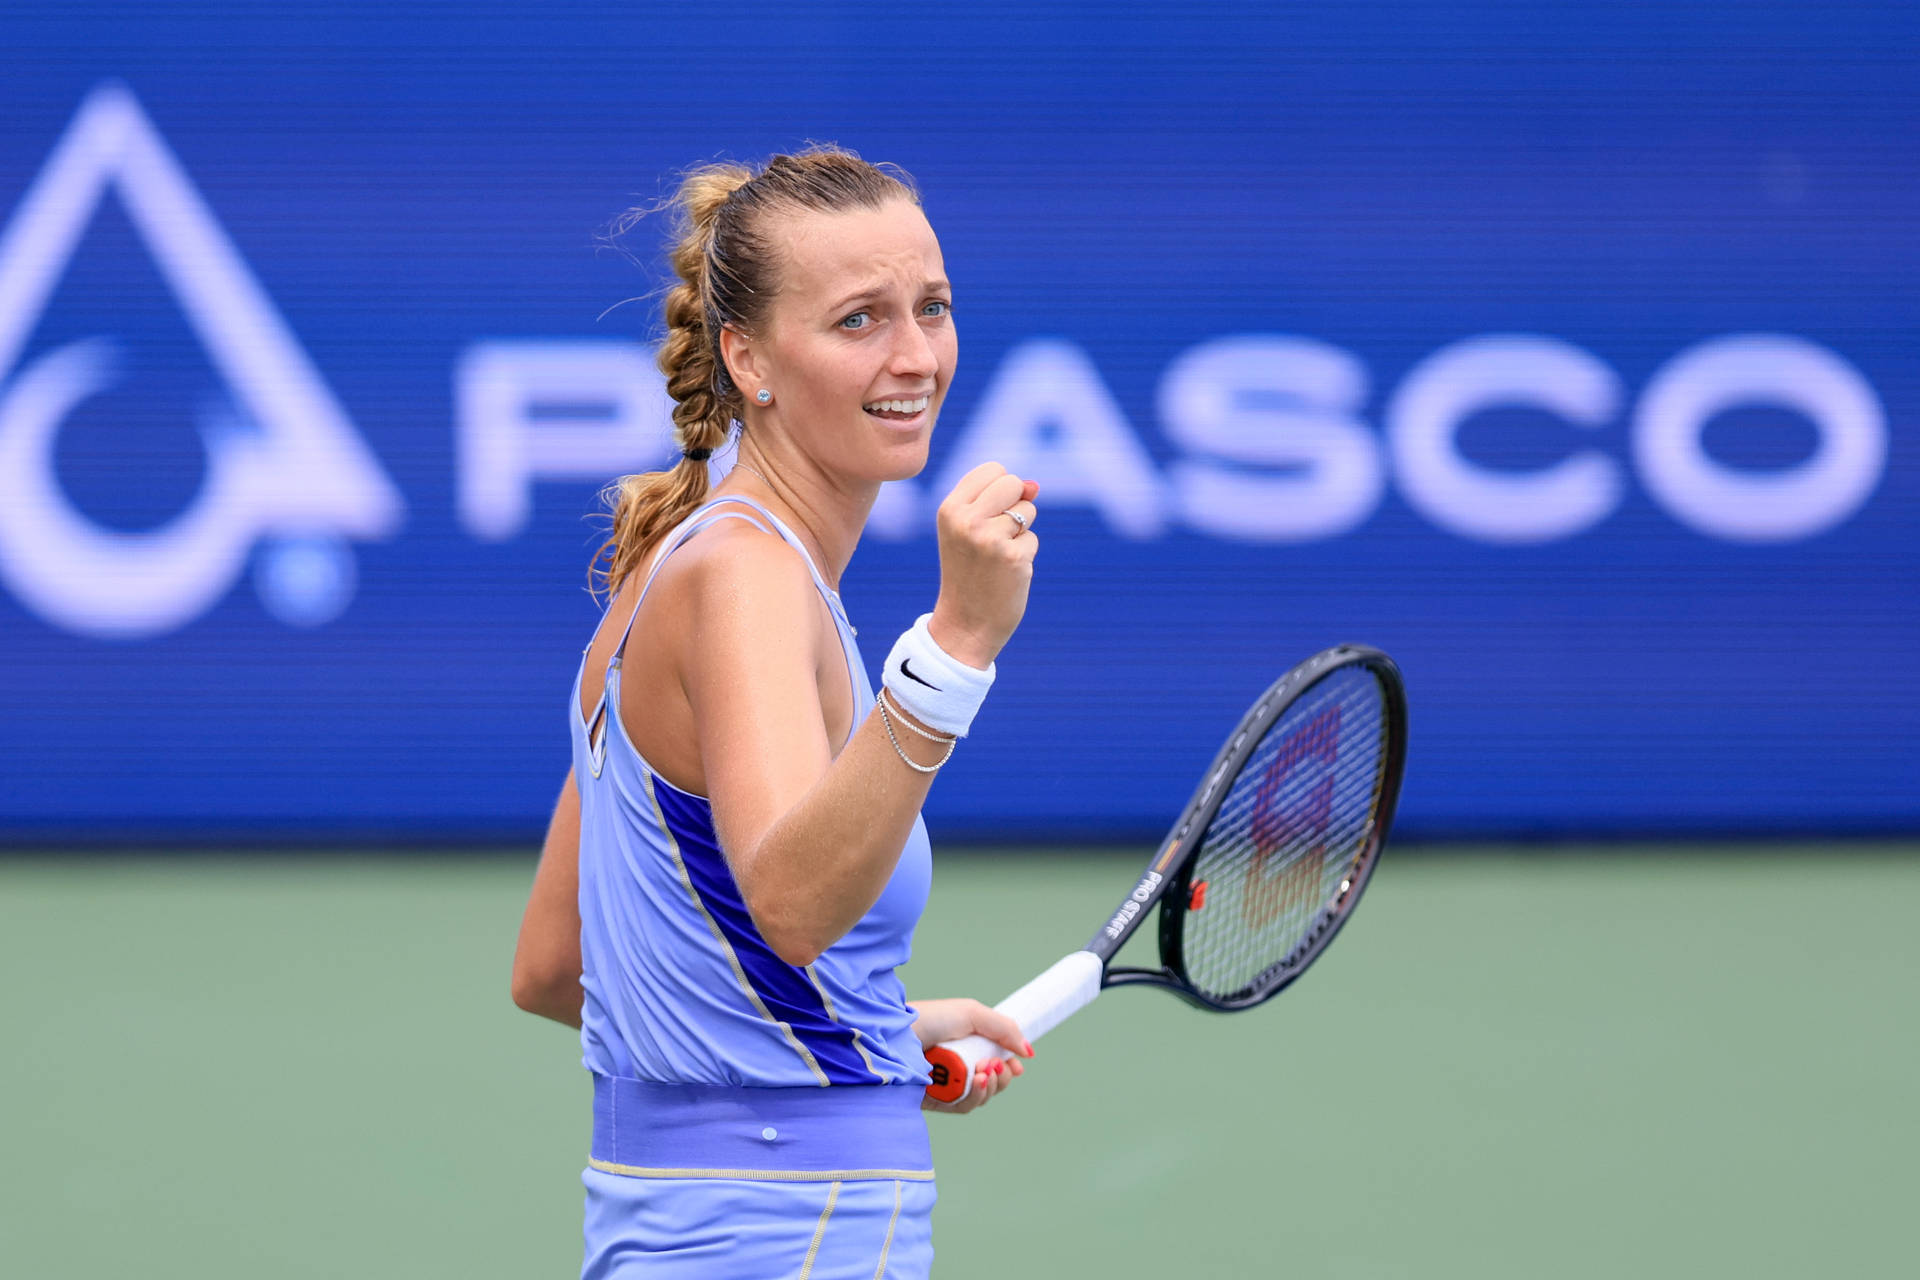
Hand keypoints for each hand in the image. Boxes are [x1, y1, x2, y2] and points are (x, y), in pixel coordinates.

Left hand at [909, 997, 1033, 1114]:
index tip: (1017, 1066)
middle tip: (995, 1066)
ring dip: (991, 1085)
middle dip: (1002, 1076)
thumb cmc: (930, 1019)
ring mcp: (949, 1084)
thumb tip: (1028, 1051)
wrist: (895, 1036)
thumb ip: (1004, 1029)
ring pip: (983, 1096)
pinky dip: (976, 1095)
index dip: (1010, 1066)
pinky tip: (977, 1082)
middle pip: (995, 1081)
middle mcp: (960, 1065)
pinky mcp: (939, 1101)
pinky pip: (966, 1105)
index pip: (997, 1061)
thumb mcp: (972, 1013)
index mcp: (967, 1043)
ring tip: (983, 1072)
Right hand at [928, 463, 1039, 668]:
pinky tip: (1005, 573)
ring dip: (1020, 532)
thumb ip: (996, 501)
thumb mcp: (970, 530)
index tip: (987, 515)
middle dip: (1015, 505)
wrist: (965, 623)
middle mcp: (966, 520)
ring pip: (1027, 511)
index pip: (992, 469)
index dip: (1000, 489)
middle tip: (995, 536)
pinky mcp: (1013, 557)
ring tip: (997, 556)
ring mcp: (990, 538)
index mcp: (950, 508)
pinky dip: (1025, 555)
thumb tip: (1034, 486)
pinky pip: (1032, 539)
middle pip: (1013, 482)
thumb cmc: (969, 572)